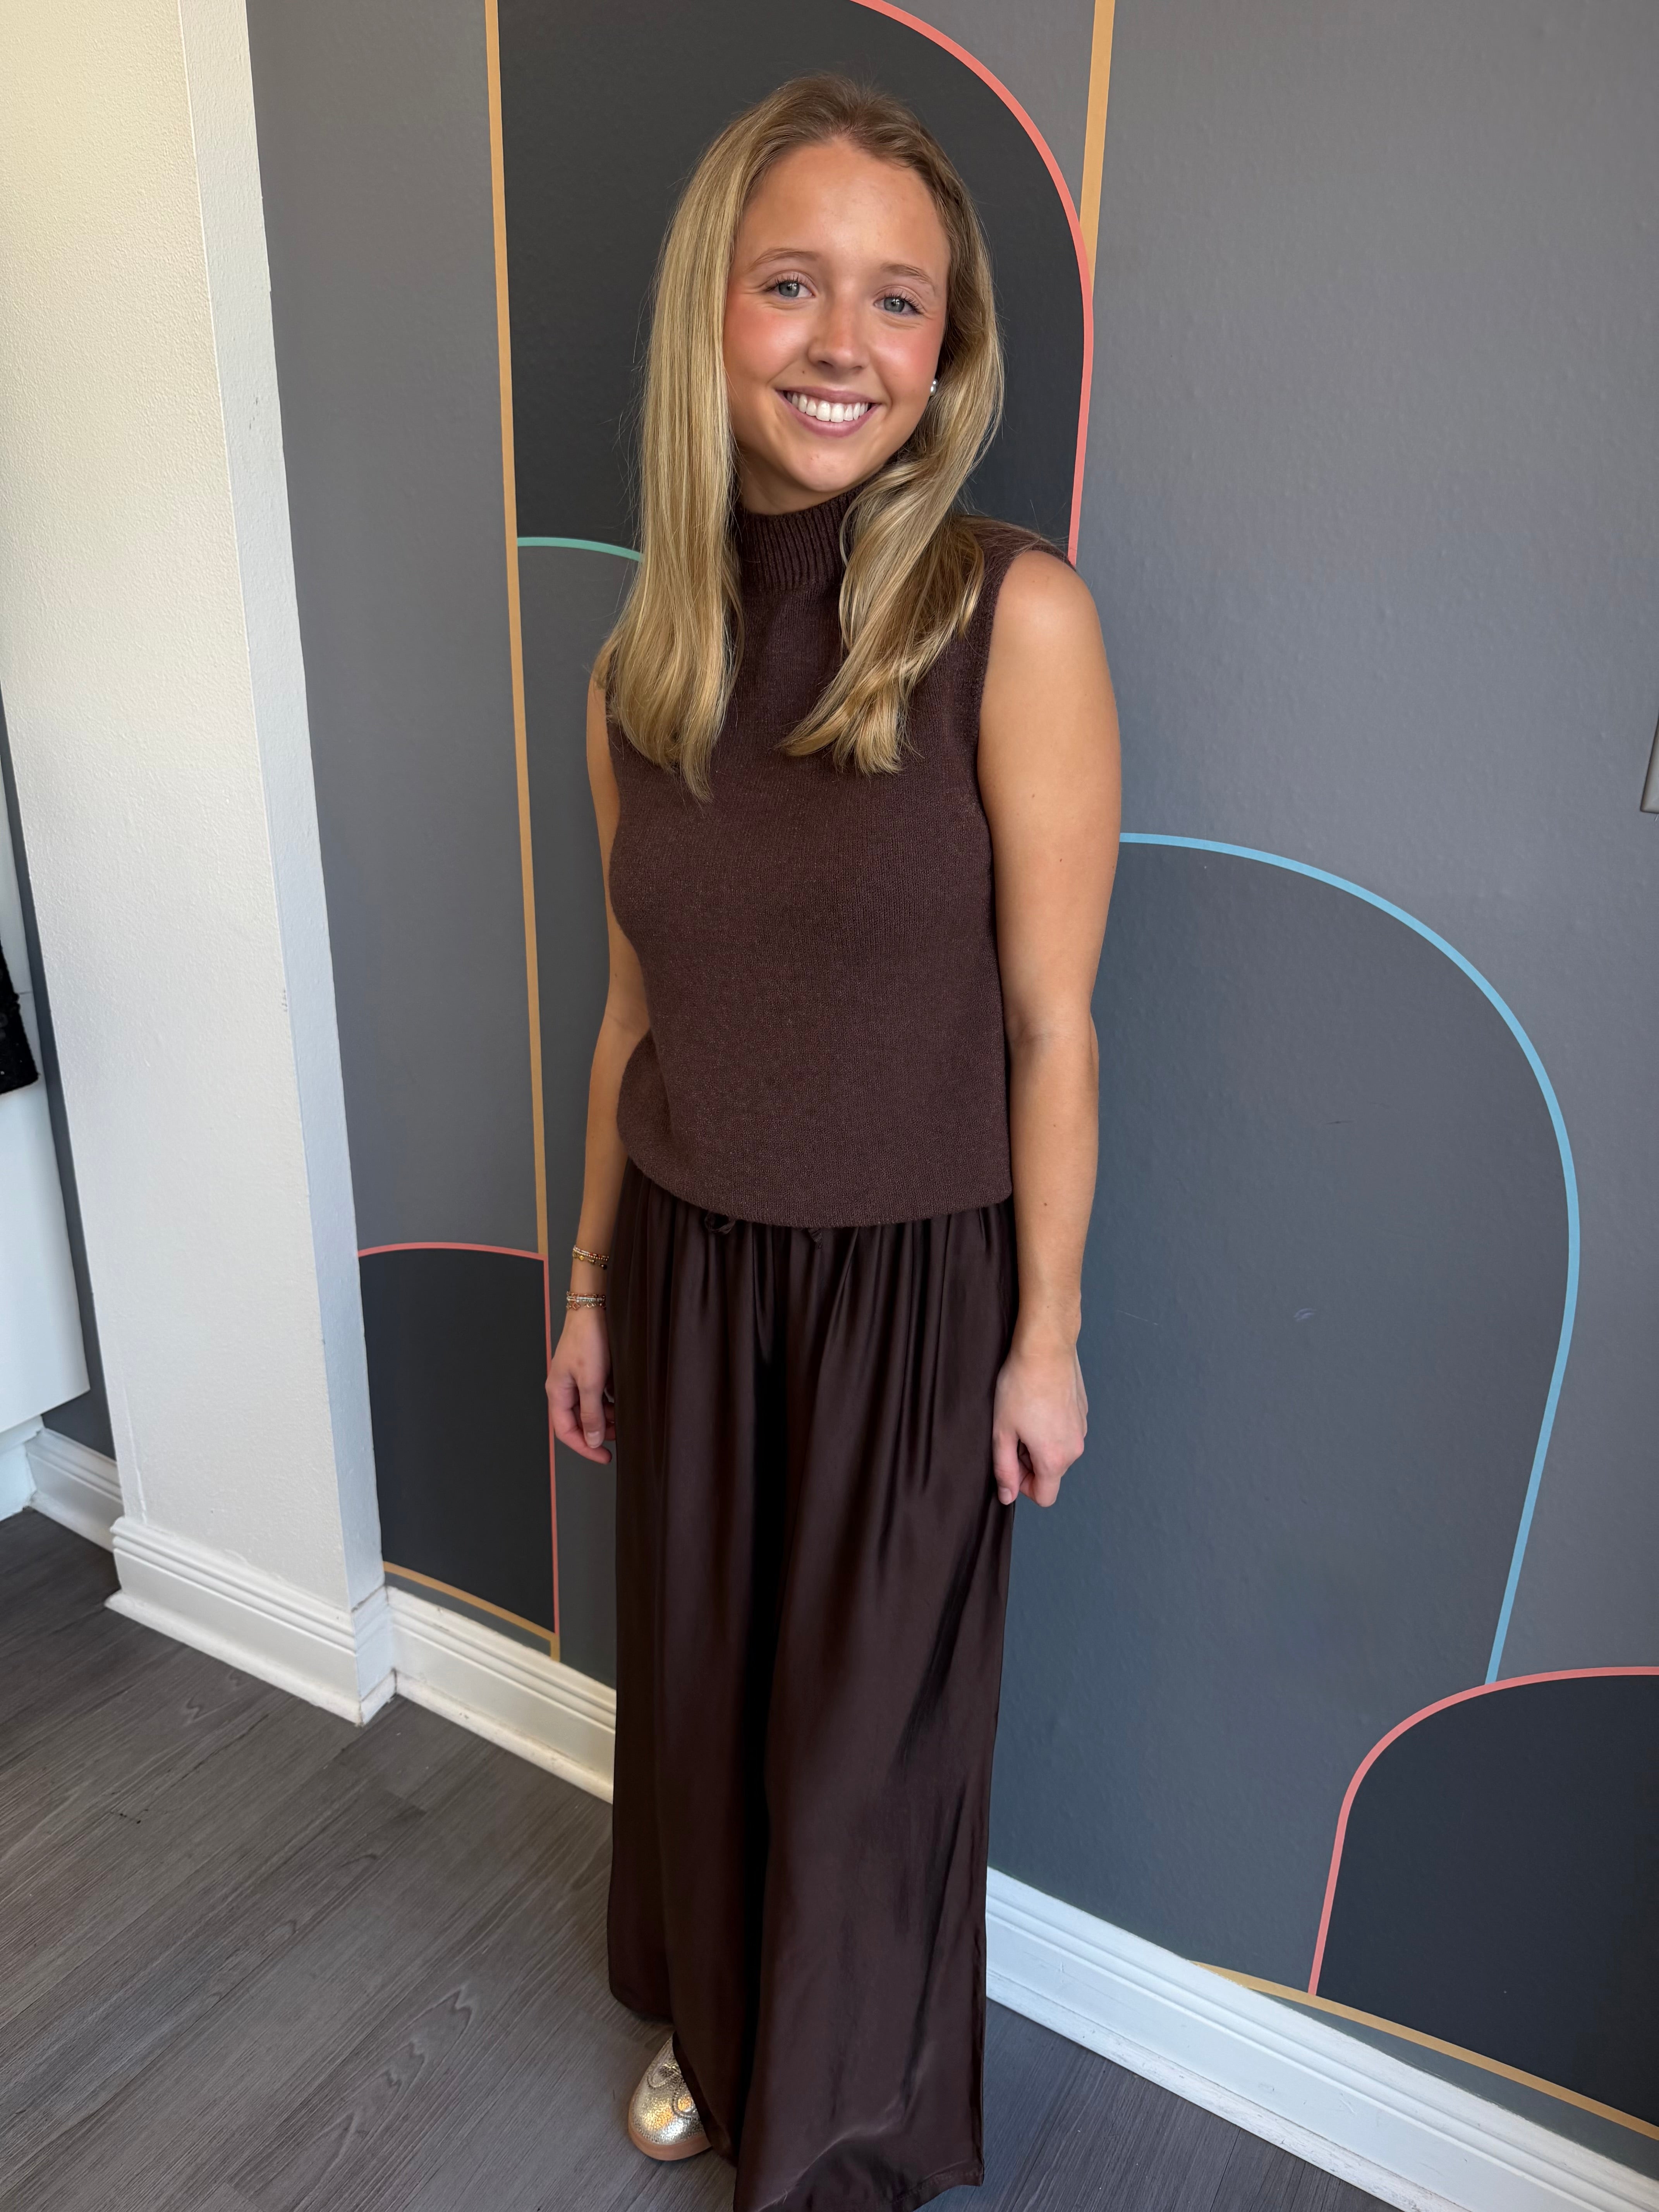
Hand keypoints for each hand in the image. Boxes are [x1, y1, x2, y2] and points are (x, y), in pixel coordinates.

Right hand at [547, 1306, 615, 1463]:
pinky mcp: (589, 1370)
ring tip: (622, 1417)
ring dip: (605, 1417)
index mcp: (557, 1392)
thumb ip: (591, 1413)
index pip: (565, 1432)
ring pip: (589, 1409)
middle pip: (577, 1422)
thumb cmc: (589, 1339)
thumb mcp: (591, 1381)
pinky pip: (597, 1395)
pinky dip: (609, 1402)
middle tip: (618, 1435)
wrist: (595, 1307)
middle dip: (597, 1432)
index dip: (584, 1448)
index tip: (603, 1457)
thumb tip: (592, 1440)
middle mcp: (564, 1388)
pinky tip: (621, 1400)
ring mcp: (576, 1379)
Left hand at [991, 1333, 1086, 1506]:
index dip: (1023, 1486)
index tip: (1010, 1463)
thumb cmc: (1021, 1386)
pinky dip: (1051, 1427)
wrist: (1046, 1348)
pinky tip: (1037, 1404)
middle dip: (1029, 1463)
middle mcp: (1074, 1449)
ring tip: (1024, 1416)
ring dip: (1040, 1444)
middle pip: (1051, 1474)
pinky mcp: (1083, 1413)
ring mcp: (1082, 1429)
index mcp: (1054, 1459)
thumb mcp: (1002, 1431)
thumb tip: (1007, 1495)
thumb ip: (1004, 1469)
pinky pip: (1065, 1433)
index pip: (1045, 1497)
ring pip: (1059, 1452)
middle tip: (1012, 1433)